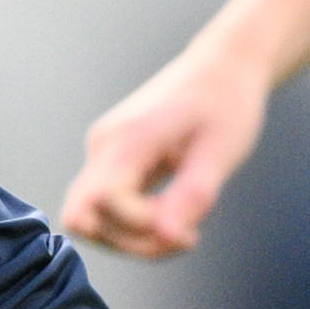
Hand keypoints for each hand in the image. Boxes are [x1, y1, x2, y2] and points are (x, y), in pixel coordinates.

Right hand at [62, 49, 271, 257]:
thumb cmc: (226, 102)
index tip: (190, 230)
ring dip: (135, 236)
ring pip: (94, 217)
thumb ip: (191, 196)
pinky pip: (109, 205)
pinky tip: (174, 211)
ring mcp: (103, 151)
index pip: (104, 204)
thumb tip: (165, 238)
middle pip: (83, 217)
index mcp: (129, 138)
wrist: (223, 66)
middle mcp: (104, 145)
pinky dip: (138, 221)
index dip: (142, 229)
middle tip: (184, 236)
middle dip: (131, 242)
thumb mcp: (221, 152)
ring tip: (184, 223)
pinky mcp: (111, 158)